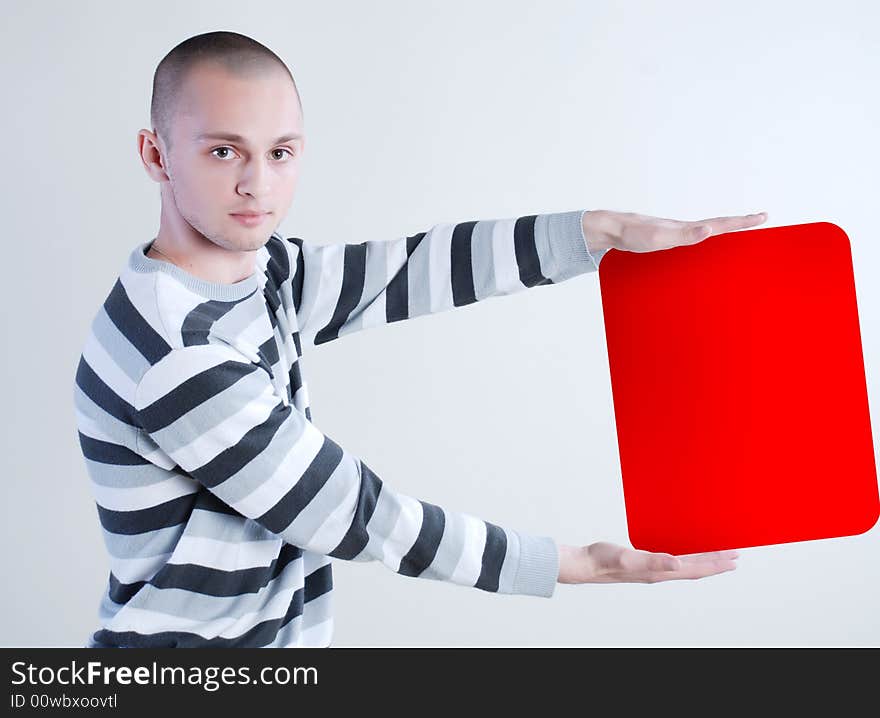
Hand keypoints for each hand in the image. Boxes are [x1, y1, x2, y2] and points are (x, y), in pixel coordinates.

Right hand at [557, 541, 738, 583]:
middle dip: (715, 563)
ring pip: (685, 566)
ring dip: (703, 562)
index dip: (715, 564)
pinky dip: (685, 557)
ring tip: (716, 556)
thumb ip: (654, 561)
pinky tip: (684, 553)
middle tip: (734, 556)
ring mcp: (652, 569)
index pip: (694, 568)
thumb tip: (678, 565)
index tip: (733, 558)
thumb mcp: (629, 557)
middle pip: (695, 569)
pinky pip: (672, 561)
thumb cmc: (602, 560)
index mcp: (659, 572)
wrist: (585, 564)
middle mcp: (659, 572)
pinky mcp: (644, 563)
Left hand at [582, 209, 768, 253]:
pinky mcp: (667, 240)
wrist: (614, 230)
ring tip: (740, 233)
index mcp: (689, 228)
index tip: (763, 216)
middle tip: (760, 220)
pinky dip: (705, 239)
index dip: (742, 222)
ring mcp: (677, 233)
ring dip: (724, 232)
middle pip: (718, 225)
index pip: (722, 223)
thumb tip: (709, 229)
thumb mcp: (661, 238)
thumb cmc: (635, 234)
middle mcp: (686, 228)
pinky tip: (703, 245)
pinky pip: (693, 239)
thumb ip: (685, 235)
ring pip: (707, 232)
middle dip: (740, 225)